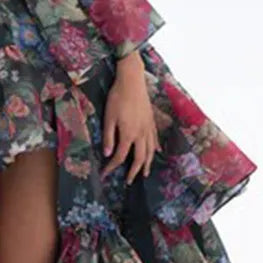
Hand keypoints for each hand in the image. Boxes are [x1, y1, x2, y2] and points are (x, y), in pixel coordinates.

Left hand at [100, 56, 158, 183]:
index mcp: (128, 134)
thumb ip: (108, 136)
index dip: (112, 167)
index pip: (120, 156)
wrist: (132, 81)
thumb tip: (107, 154)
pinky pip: (155, 139)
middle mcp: (141, 134)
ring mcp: (149, 128)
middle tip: (129, 181)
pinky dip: (156, 149)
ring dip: (147, 164)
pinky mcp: (152, 121)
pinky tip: (157, 152)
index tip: (105, 173)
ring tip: (145, 173)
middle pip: (139, 158)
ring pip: (150, 151)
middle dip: (134, 171)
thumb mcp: (108, 117)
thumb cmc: (117, 98)